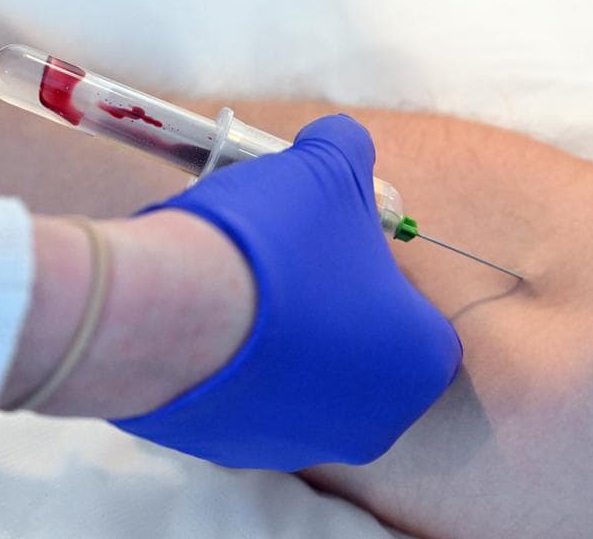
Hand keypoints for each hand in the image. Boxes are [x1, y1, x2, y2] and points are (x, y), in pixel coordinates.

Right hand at [112, 115, 461, 470]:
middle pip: (360, 353)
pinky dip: (230, 366)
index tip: (332, 242)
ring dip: (279, 342)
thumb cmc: (276, 241)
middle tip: (286, 260)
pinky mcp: (231, 452)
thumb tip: (339, 142)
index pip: (414, 313)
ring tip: (236, 287)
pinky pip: (243, 399)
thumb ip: (349, 150)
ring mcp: (301, 446)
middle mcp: (374, 422)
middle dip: (328, 310)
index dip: (374, 273)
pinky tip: (202, 322)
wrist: (172, 307)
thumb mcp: (326, 166)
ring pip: (301, 382)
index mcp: (420, 362)